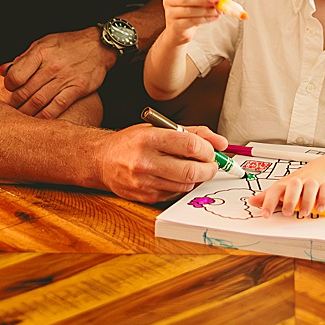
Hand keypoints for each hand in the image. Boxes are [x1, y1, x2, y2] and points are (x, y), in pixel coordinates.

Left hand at [0, 29, 111, 118]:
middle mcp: (52, 66)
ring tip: (21, 116)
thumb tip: (3, 70)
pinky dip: (44, 117)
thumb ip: (23, 58)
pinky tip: (38, 120)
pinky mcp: (77, 89)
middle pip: (25, 91)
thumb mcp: (44, 43)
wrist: (99, 45)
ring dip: (26, 112)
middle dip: (15, 103)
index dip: (9, 85)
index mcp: (41, 52)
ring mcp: (65, 78)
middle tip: (11, 108)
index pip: (16, 75)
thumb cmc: (69, 44)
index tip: (10, 89)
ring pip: (38, 101)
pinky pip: (57, 107)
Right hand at [97, 124, 227, 202]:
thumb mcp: (160, 127)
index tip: (211, 150)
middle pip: (190, 170)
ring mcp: (144, 182)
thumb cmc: (133, 141)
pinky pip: (175, 194)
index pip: (190, 145)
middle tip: (211, 164)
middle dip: (209, 168)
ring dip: (196, 178)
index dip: (208, 149)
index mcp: (150, 138)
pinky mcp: (145, 197)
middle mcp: (145, 161)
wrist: (102, 160)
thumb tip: (222, 143)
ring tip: (192, 167)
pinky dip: (183, 186)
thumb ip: (194, 133)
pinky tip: (176, 176)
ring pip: (186, 185)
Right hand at [160, 0, 222, 47]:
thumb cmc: (189, 13)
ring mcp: (171, 13)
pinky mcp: (175, 25)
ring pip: (190, 10)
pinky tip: (214, 17)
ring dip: (206, 10)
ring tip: (217, 11)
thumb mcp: (197, 1)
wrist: (178, 30)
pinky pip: (192, 21)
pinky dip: (205, 19)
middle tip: (217, 0)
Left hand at [248, 164, 324, 217]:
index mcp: (285, 183)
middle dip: (290, 199)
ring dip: (307, 201)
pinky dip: (324, 200)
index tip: (265, 214)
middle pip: (293, 185)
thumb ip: (267, 196)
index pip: (275, 191)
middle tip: (287, 212)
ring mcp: (312, 182)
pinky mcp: (324, 185)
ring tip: (303, 213)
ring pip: (310, 187)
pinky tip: (320, 208)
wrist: (319, 170)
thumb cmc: (298, 182)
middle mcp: (298, 182)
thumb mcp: (281, 188)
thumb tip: (252, 201)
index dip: (269, 202)